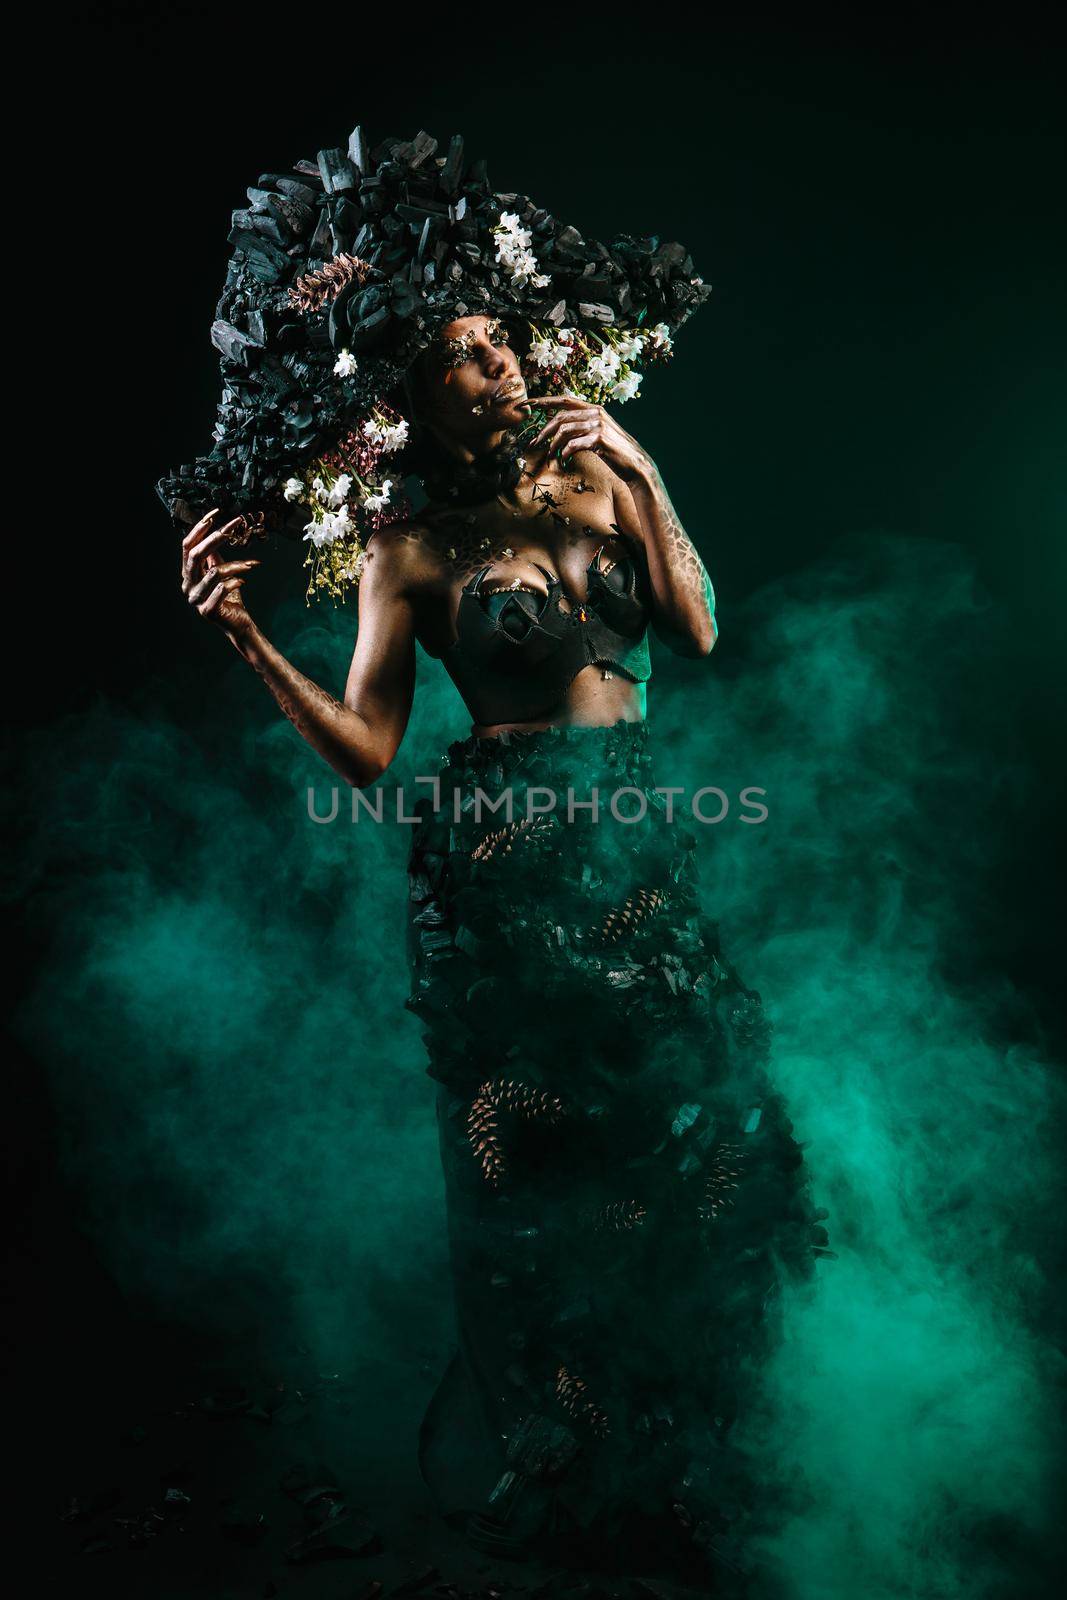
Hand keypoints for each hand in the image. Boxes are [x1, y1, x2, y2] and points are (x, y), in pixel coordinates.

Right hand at [181, 509, 259, 638]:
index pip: (188, 545)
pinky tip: (243, 583)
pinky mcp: (207, 611)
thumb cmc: (230, 596)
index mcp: (188, 573)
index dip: (199, 528)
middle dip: (216, 538)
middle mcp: (187, 585)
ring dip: (235, 566)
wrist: (238, 623)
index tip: (216, 513)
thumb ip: (214, 555)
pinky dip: (234, 583)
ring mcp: (195, 599)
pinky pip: (221, 590)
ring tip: (250, 564)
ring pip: (213, 573)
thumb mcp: (221, 570)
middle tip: (234, 526)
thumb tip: (214, 529)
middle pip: (196, 555)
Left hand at [527, 393, 654, 482]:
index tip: (527, 403)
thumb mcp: (597, 435)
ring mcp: (598, 425)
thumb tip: (559, 430)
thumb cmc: (614, 452)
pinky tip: (564, 461)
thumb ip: (582, 428)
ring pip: (564, 430)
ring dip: (552, 445)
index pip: (564, 400)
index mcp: (593, 409)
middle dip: (543, 431)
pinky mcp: (600, 439)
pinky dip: (564, 453)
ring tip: (549, 457)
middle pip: (560, 417)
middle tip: (533, 444)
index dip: (544, 401)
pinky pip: (573, 444)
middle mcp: (596, 413)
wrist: (635, 465)